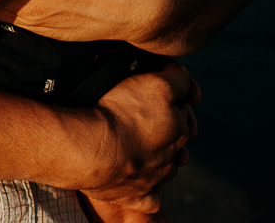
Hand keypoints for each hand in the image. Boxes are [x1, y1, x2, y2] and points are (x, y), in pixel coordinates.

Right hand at [75, 63, 199, 212]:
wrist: (90, 150)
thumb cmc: (120, 114)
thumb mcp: (156, 83)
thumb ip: (178, 78)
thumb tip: (182, 76)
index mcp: (180, 127)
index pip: (184, 106)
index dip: (172, 94)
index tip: (157, 86)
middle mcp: (173, 154)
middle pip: (177, 135)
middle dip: (168, 124)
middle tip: (141, 112)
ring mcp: (156, 177)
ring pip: (166, 165)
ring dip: (158, 155)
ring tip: (134, 141)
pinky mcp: (139, 196)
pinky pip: (151, 196)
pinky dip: (148, 188)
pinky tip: (137, 177)